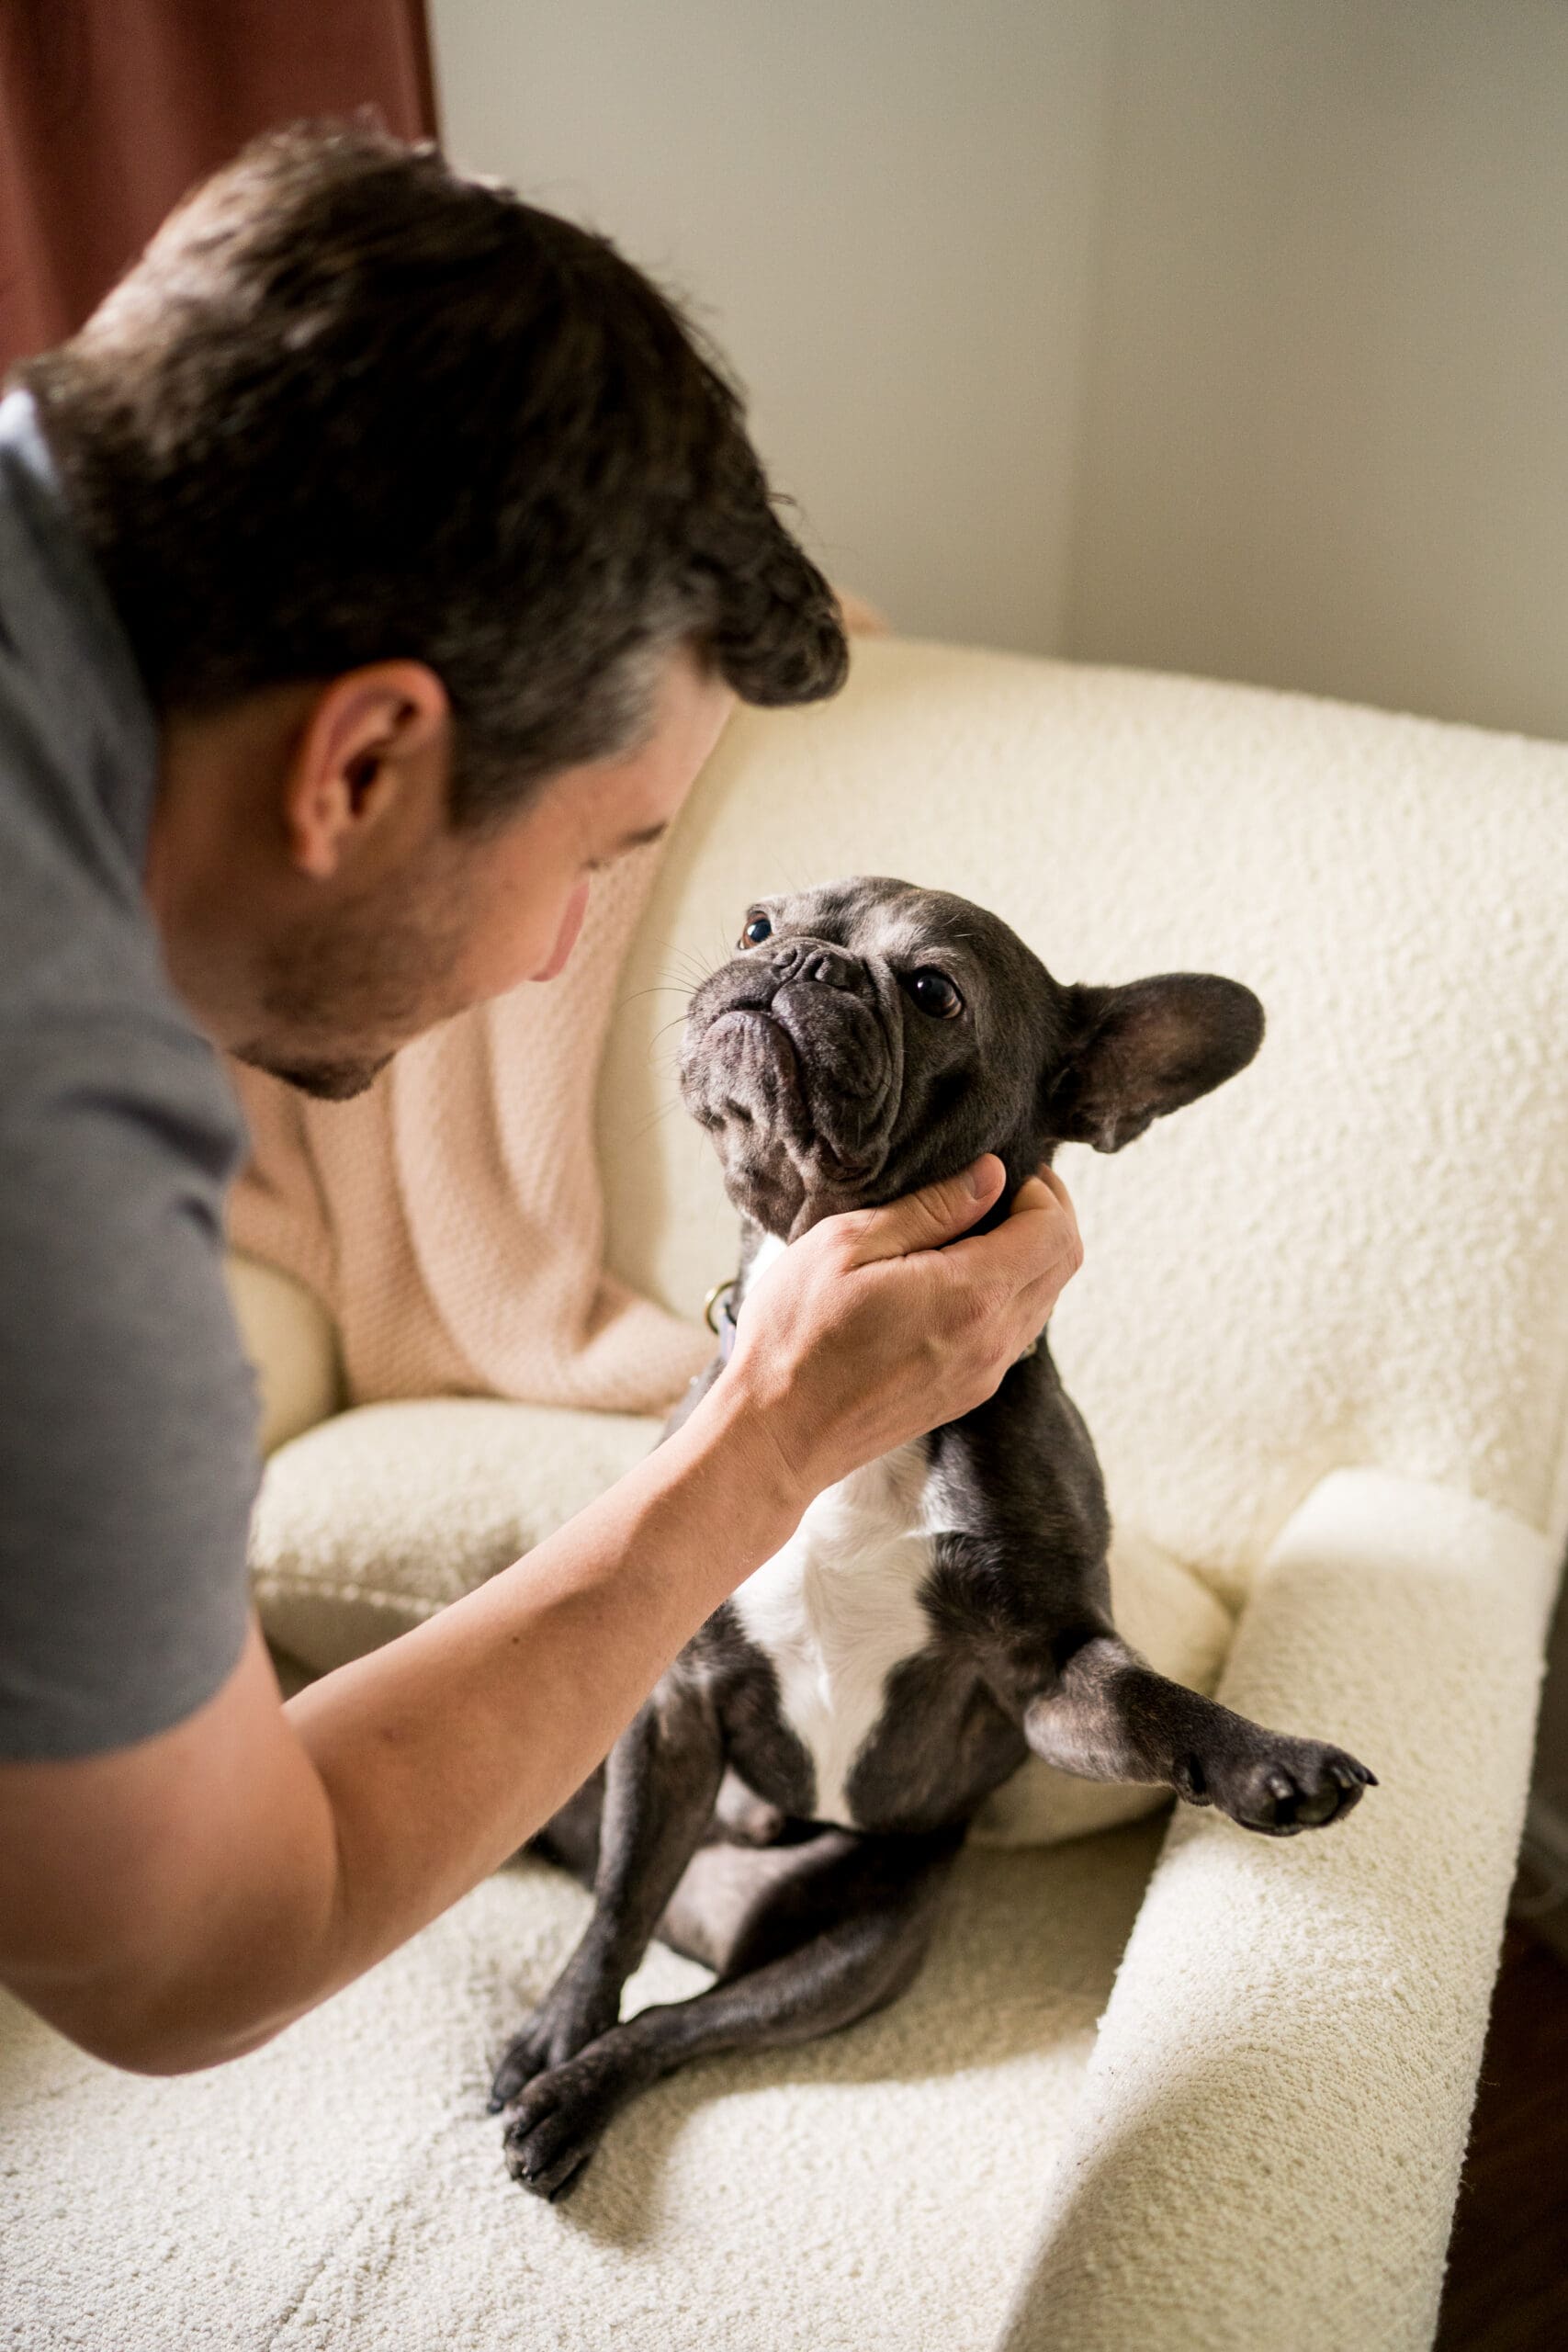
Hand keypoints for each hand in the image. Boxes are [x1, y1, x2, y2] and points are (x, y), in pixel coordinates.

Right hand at [721, 1155, 1082, 1503]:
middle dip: (1046, 1215)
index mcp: (970, 1296)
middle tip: (1002, 1189)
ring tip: (977, 1228)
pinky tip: (959, 1277)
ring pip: (1044, 1300)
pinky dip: (1009, 1293)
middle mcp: (992, 1340)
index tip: (1005, 1170)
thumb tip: (991, 1176)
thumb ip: (929, 1209)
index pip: (1055, 1233)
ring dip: (1029, 1257)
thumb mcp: (847, 1245)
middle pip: (1063, 1265)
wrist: (777, 1434)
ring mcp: (984, 1374)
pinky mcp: (967, 1394)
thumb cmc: (796, 1334)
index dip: (1043, 1190)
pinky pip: (1017, 1332)